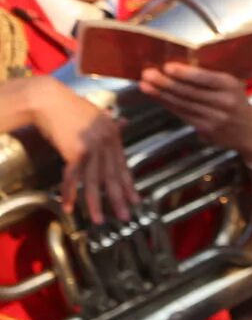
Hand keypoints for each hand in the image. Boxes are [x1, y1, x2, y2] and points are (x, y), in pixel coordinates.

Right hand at [37, 81, 138, 224]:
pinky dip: (70, 192)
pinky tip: (69, 205)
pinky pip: (73, 177)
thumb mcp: (96, 114)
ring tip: (97, 220)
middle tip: (125, 217)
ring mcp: (92, 146)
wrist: (48, 99)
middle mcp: (107, 142)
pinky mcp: (76, 151)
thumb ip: (111, 123)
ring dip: (95, 203)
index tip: (135, 200)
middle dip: (118, 199)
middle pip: (113, 176)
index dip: (128, 185)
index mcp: (113, 135)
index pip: (123, 166)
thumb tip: (125, 122)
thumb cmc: (69, 106)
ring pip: (95, 180)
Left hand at [138, 64, 251, 167]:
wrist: (249, 130)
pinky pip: (183, 114)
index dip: (186, 73)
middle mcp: (224, 102)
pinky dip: (168, 105)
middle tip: (148, 74)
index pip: (206, 79)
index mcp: (231, 86)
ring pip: (183, 104)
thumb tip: (177, 68)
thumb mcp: (230, 85)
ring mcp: (214, 118)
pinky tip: (157, 97)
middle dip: (166, 83)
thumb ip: (208, 79)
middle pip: (190, 92)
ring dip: (162, 94)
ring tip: (145, 85)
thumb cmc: (235, 101)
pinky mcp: (205, 129)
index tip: (168, 66)